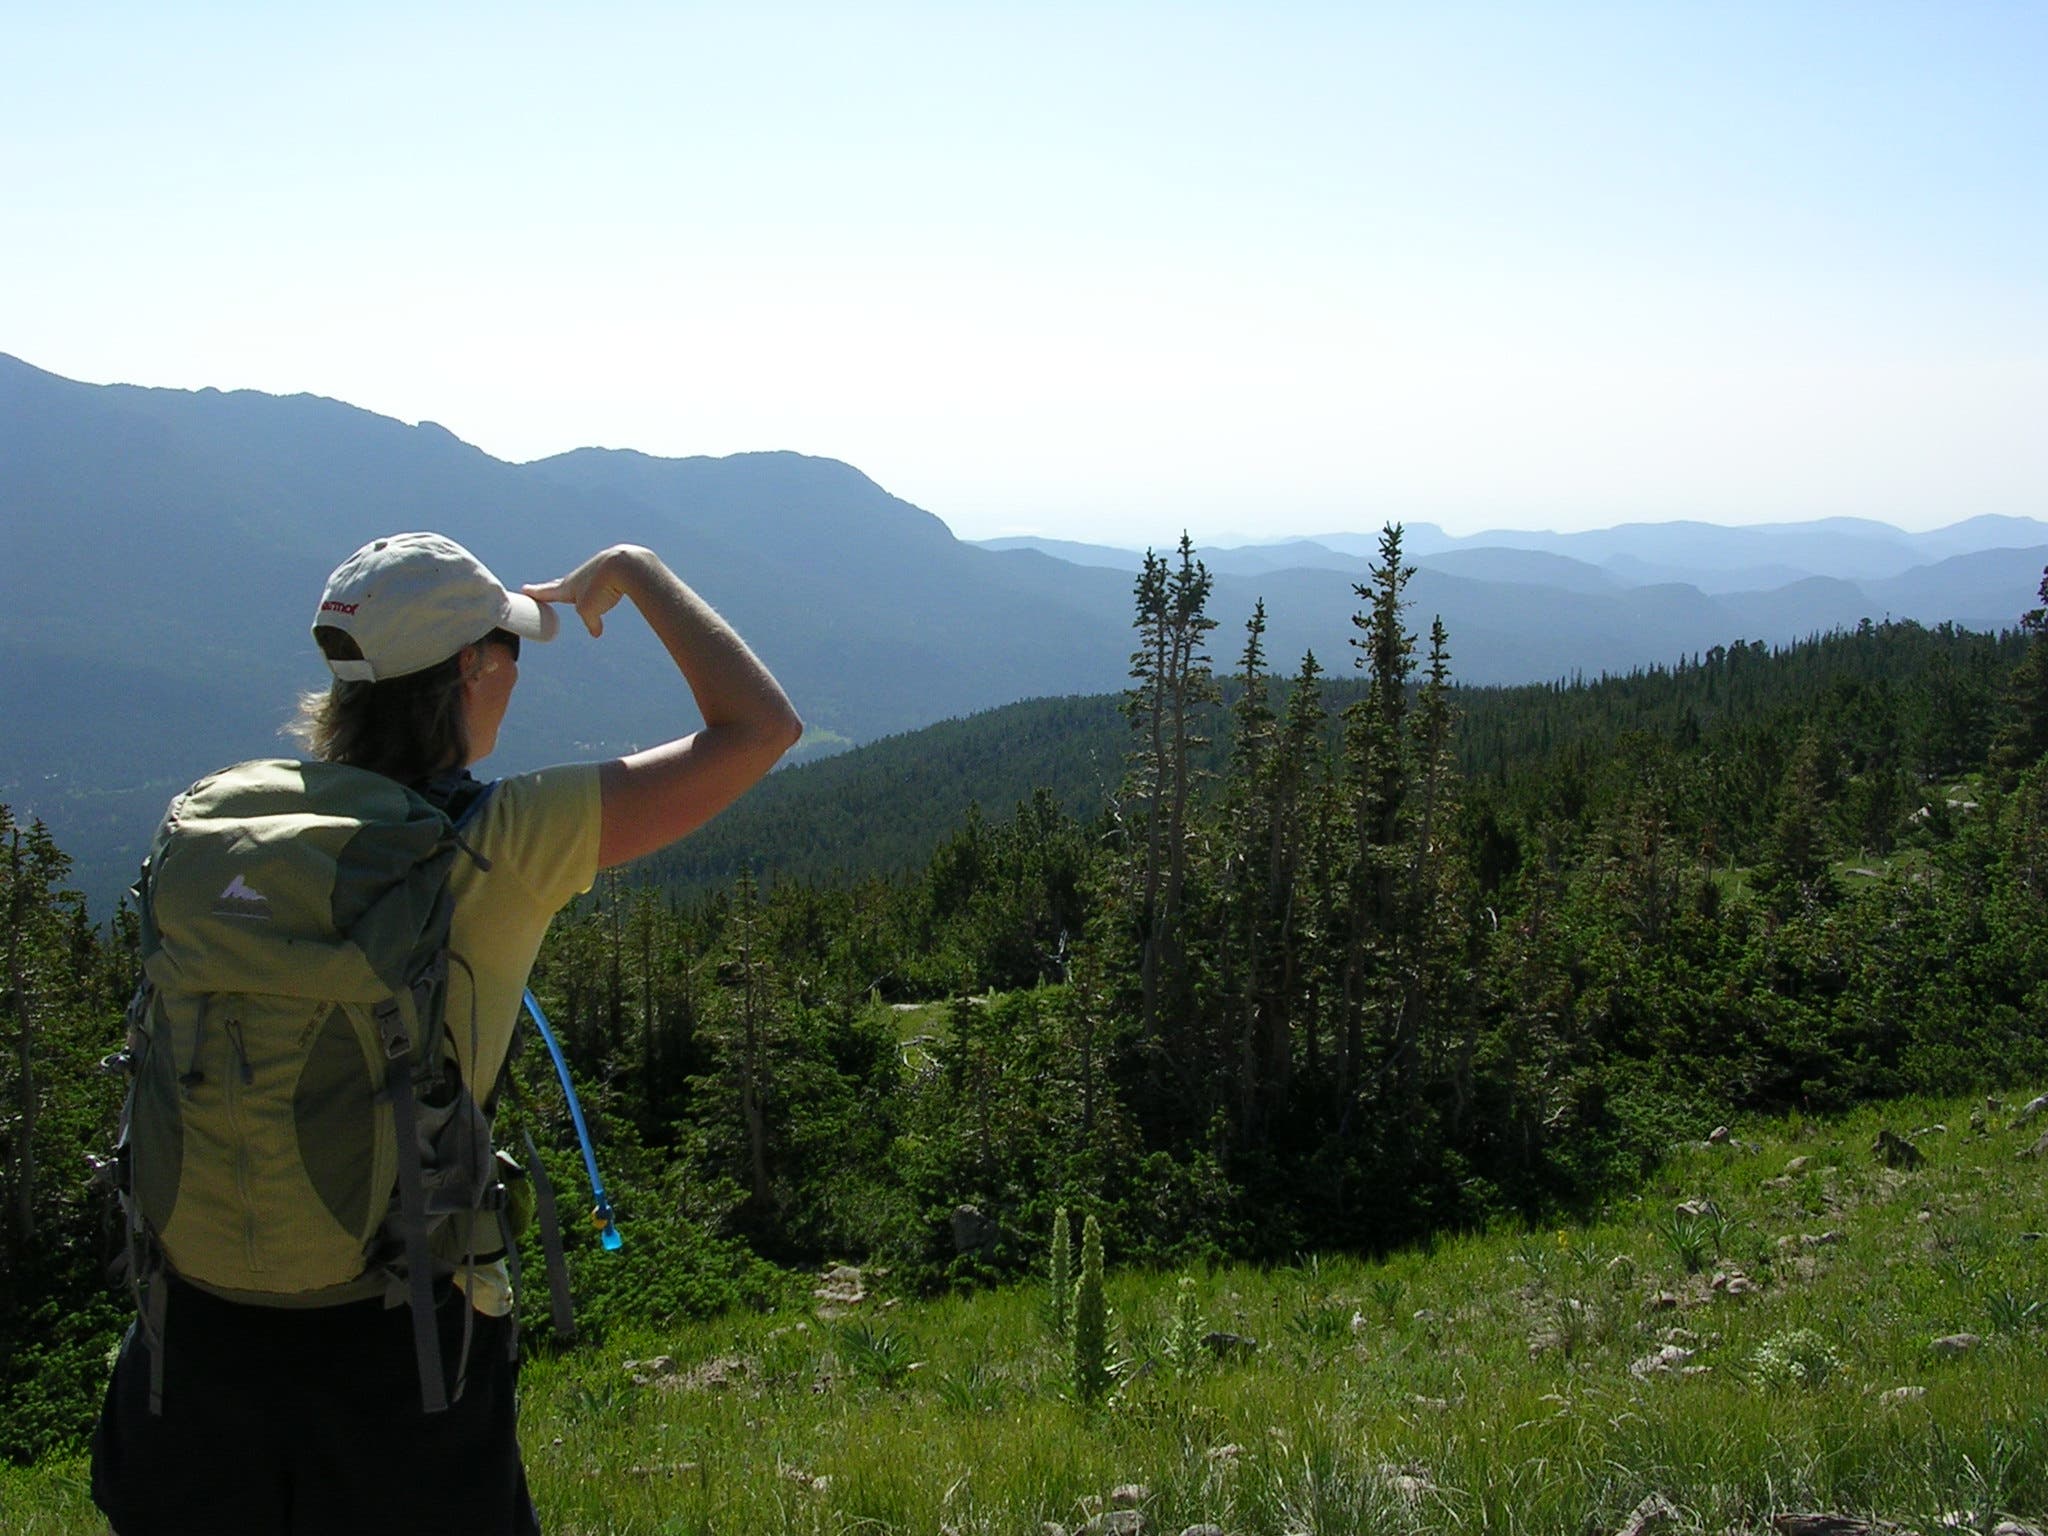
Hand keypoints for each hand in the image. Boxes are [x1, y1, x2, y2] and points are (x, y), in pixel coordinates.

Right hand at [523, 546, 650, 637]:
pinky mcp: (609, 568)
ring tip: (574, 591)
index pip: (547, 591)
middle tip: (541, 589)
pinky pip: (600, 579)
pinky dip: (598, 584)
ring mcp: (593, 570)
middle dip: (550, 588)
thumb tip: (596, 633)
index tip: (525, 589)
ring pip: (581, 581)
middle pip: (560, 584)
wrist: (622, 565)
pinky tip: (603, 585)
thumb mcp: (591, 611)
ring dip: (576, 587)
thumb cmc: (600, 587)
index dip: (536, 593)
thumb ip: (591, 623)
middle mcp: (577, 577)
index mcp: (567, 587)